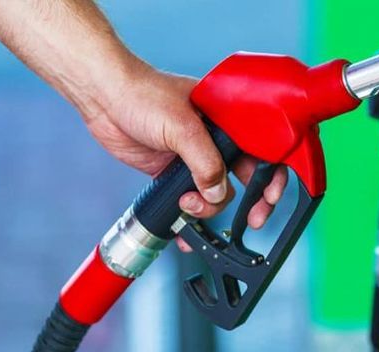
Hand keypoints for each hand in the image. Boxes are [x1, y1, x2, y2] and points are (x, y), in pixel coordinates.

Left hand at [84, 65, 287, 250]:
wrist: (105, 99)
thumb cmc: (144, 94)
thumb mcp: (182, 127)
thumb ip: (206, 162)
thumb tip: (217, 193)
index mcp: (228, 122)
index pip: (263, 151)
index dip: (273, 176)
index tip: (269, 198)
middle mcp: (217, 140)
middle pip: (246, 178)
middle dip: (252, 202)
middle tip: (252, 220)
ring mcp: (196, 158)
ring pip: (218, 194)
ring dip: (208, 208)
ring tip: (187, 203)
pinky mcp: (175, 173)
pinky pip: (192, 200)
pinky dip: (190, 218)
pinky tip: (185, 229)